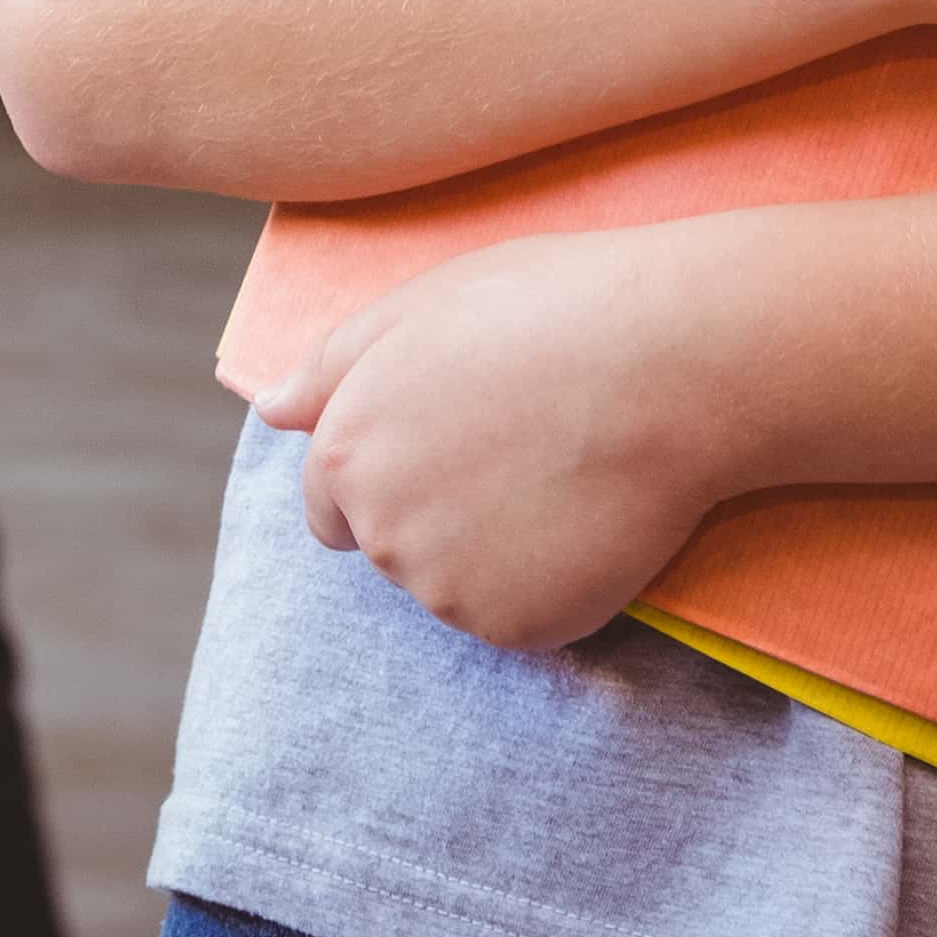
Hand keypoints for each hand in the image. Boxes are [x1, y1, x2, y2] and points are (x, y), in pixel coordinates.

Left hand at [252, 226, 745, 650]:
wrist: (669, 362)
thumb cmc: (546, 310)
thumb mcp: (416, 308)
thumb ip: (330, 369)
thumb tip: (267, 411)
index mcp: (343, 455)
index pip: (333, 506)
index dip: (397, 475)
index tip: (459, 446)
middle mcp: (380, 533)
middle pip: (396, 550)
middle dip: (443, 513)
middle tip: (523, 448)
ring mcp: (449, 590)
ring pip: (460, 587)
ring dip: (499, 553)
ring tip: (561, 476)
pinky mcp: (521, 628)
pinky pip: (526, 618)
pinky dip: (554, 585)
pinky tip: (589, 521)